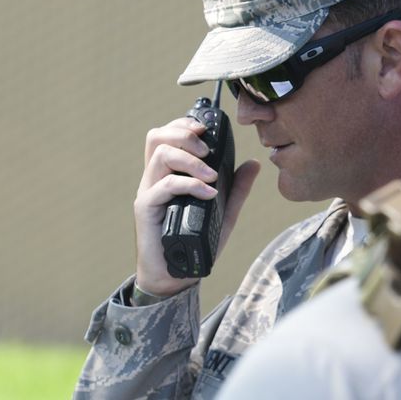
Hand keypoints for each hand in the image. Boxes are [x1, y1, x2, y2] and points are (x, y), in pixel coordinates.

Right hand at [132, 117, 259, 296]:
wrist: (175, 274)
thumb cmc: (195, 241)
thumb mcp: (223, 211)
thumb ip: (237, 187)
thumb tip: (253, 163)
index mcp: (169, 173)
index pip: (167, 135)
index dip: (183, 125)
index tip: (205, 130)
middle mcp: (155, 178)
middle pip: (158, 137)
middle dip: (184, 134)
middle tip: (207, 149)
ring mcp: (149, 191)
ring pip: (160, 155)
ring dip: (190, 159)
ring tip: (211, 174)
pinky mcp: (146, 208)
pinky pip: (164, 185)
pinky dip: (189, 184)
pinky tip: (208, 193)